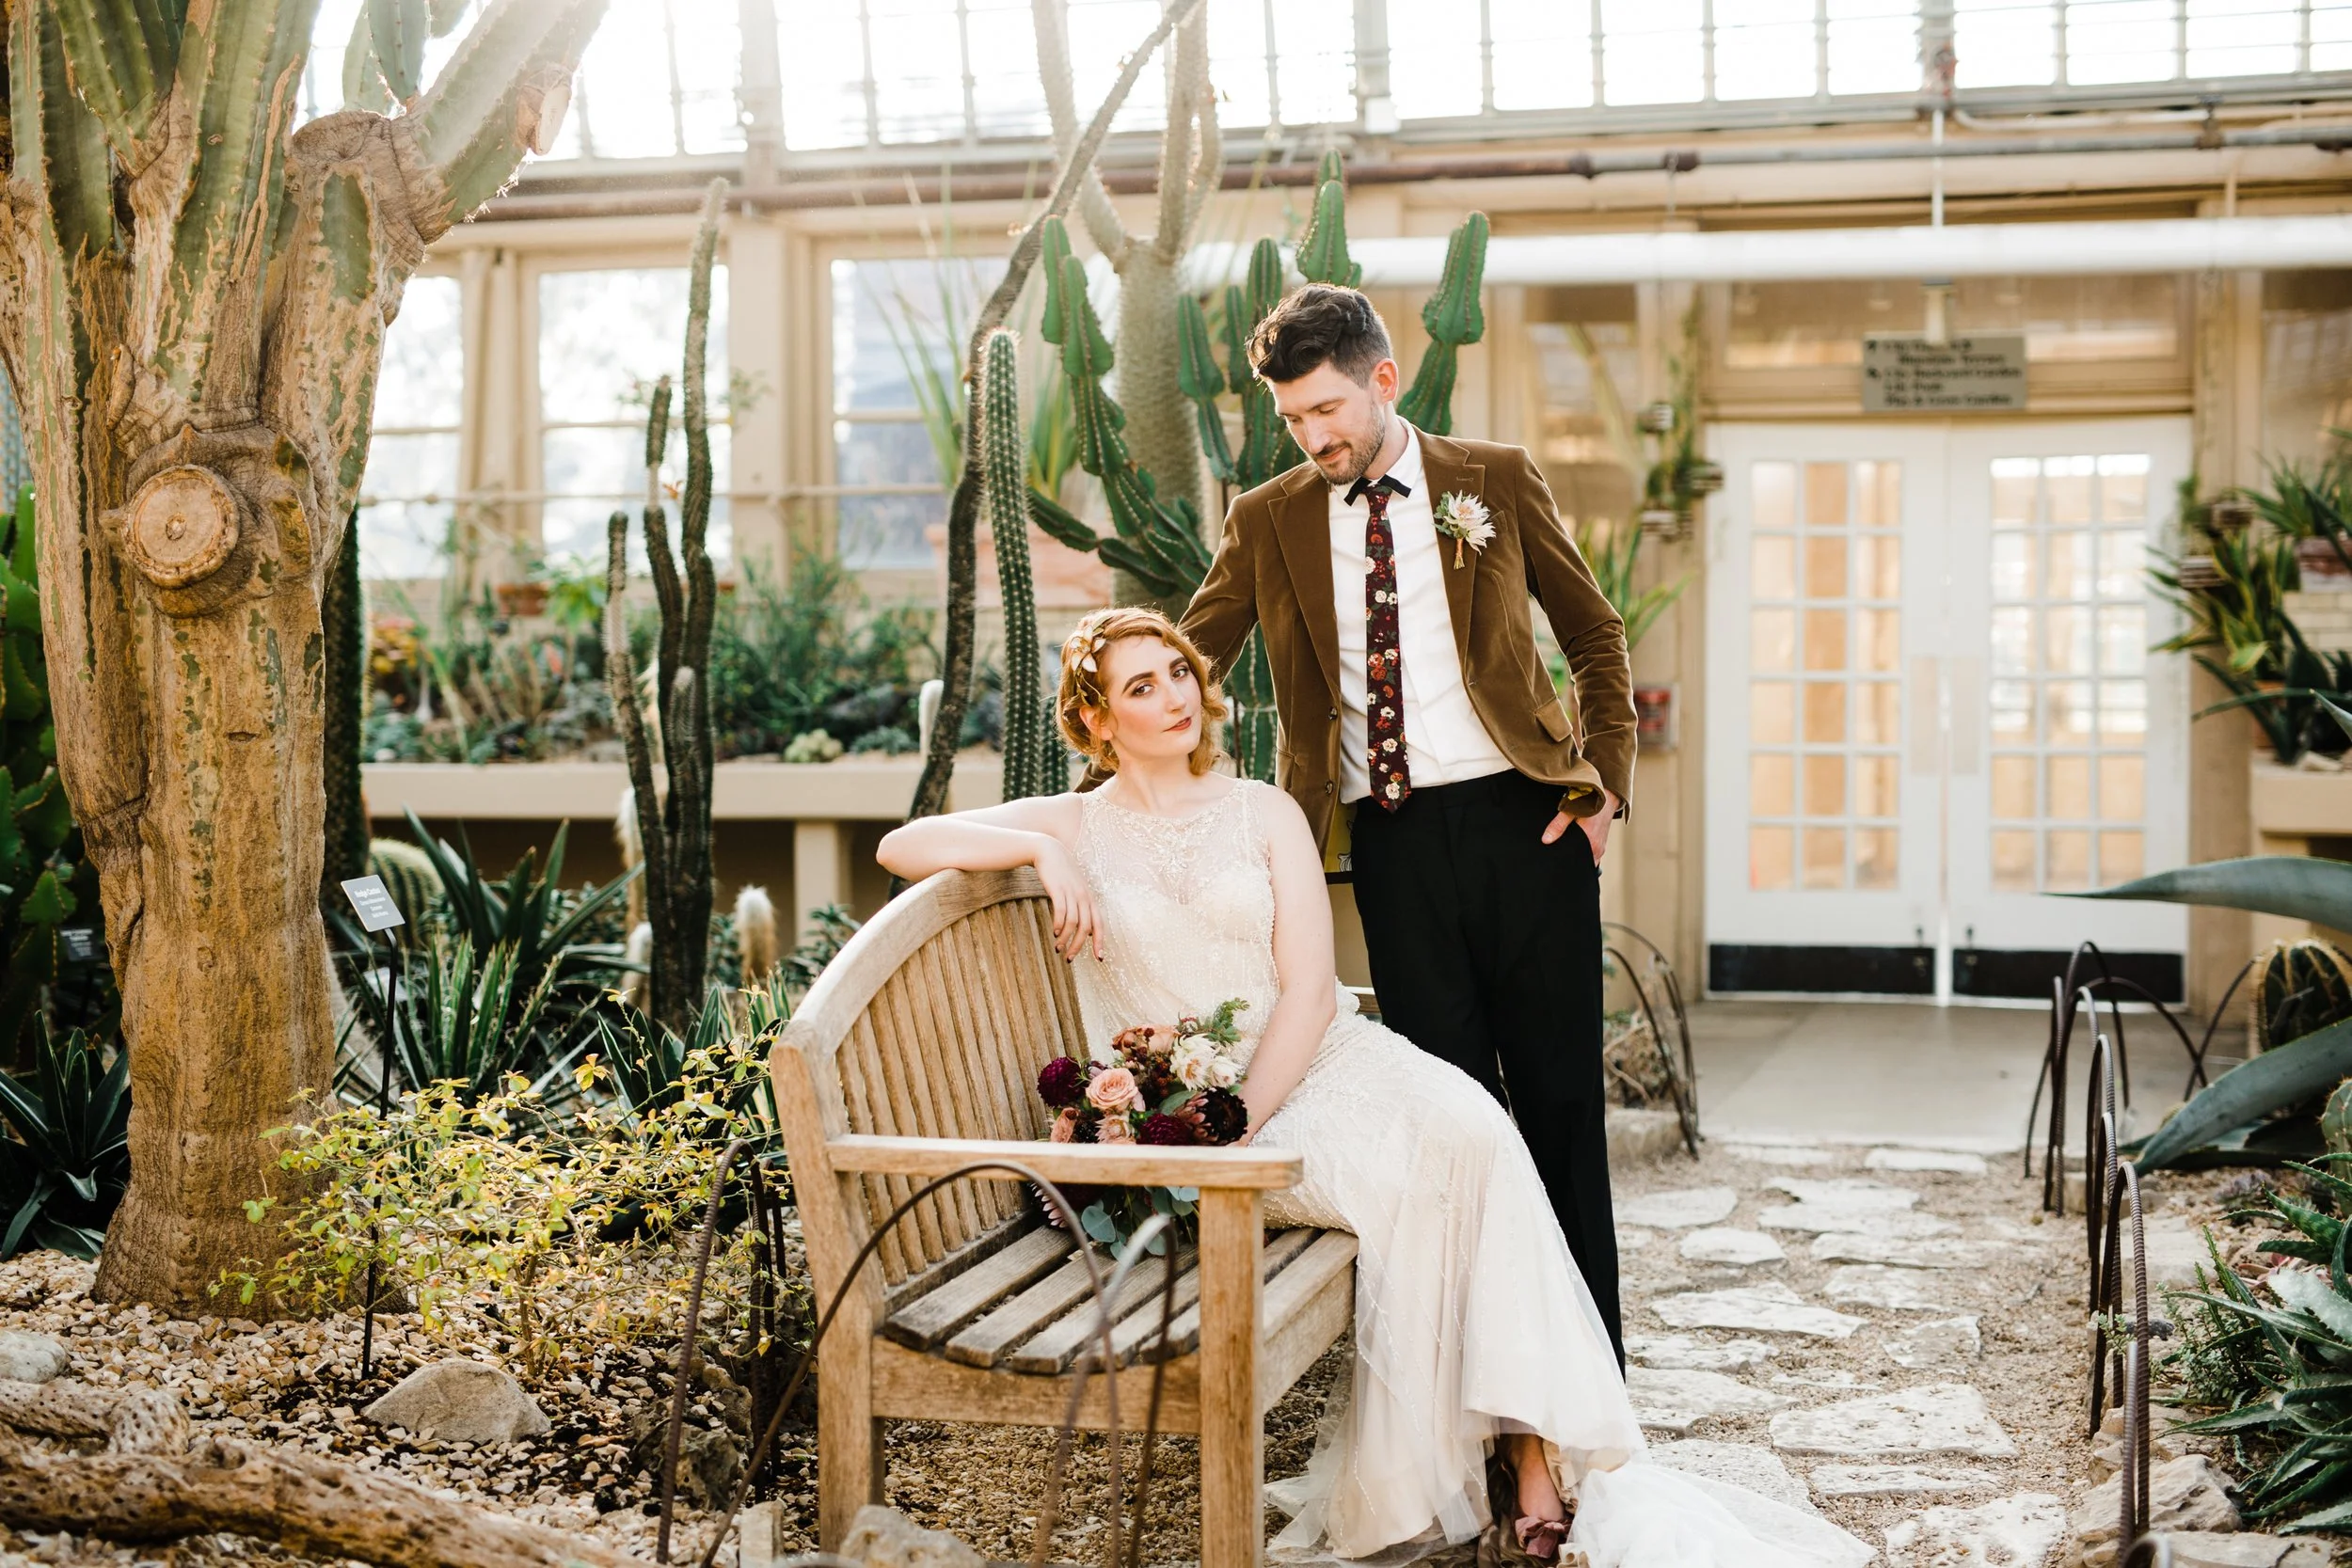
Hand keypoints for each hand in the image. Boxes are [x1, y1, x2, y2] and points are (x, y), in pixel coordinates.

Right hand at [1033, 835, 1101, 959]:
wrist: (1049, 851)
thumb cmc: (1062, 874)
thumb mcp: (1075, 890)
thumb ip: (1081, 907)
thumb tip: (1085, 929)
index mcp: (1090, 899)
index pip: (1100, 924)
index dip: (1100, 942)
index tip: (1099, 958)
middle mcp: (1084, 897)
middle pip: (1087, 928)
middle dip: (1079, 946)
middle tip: (1069, 958)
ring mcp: (1072, 893)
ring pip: (1074, 923)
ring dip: (1066, 939)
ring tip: (1058, 948)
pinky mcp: (1059, 889)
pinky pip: (1061, 912)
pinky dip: (1059, 925)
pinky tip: (1054, 932)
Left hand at [1540, 788, 1619, 860]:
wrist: (1608, 795)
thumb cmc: (1590, 801)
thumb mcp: (1570, 810)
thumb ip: (1558, 825)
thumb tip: (1546, 840)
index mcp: (1590, 842)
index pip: (1575, 862)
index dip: (1564, 862)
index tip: (1555, 860)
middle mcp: (1597, 848)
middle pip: (1580, 861)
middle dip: (1569, 860)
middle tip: (1559, 852)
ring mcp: (1601, 847)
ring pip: (1586, 859)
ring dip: (1577, 855)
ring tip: (1567, 847)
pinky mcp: (1602, 844)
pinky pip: (1591, 854)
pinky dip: (1583, 851)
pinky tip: (1576, 843)